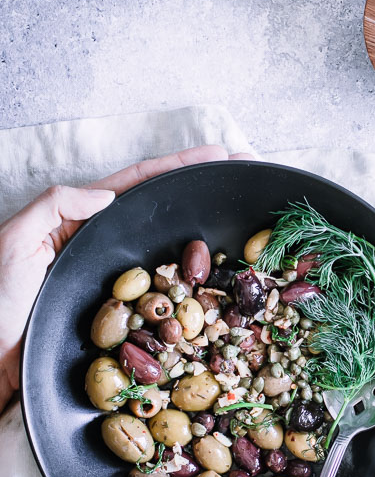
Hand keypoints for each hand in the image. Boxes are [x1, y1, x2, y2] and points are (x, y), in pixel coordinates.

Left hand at [0, 145, 253, 410]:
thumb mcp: (14, 242)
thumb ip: (54, 206)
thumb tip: (108, 193)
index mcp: (81, 224)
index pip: (138, 185)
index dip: (179, 166)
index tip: (220, 153)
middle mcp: (106, 252)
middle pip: (164, 216)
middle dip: (205, 195)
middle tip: (246, 179)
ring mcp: (120, 287)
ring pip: (173, 257)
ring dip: (211, 241)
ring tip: (249, 223)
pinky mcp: (127, 323)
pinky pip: (169, 301)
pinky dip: (198, 292)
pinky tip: (225, 286)